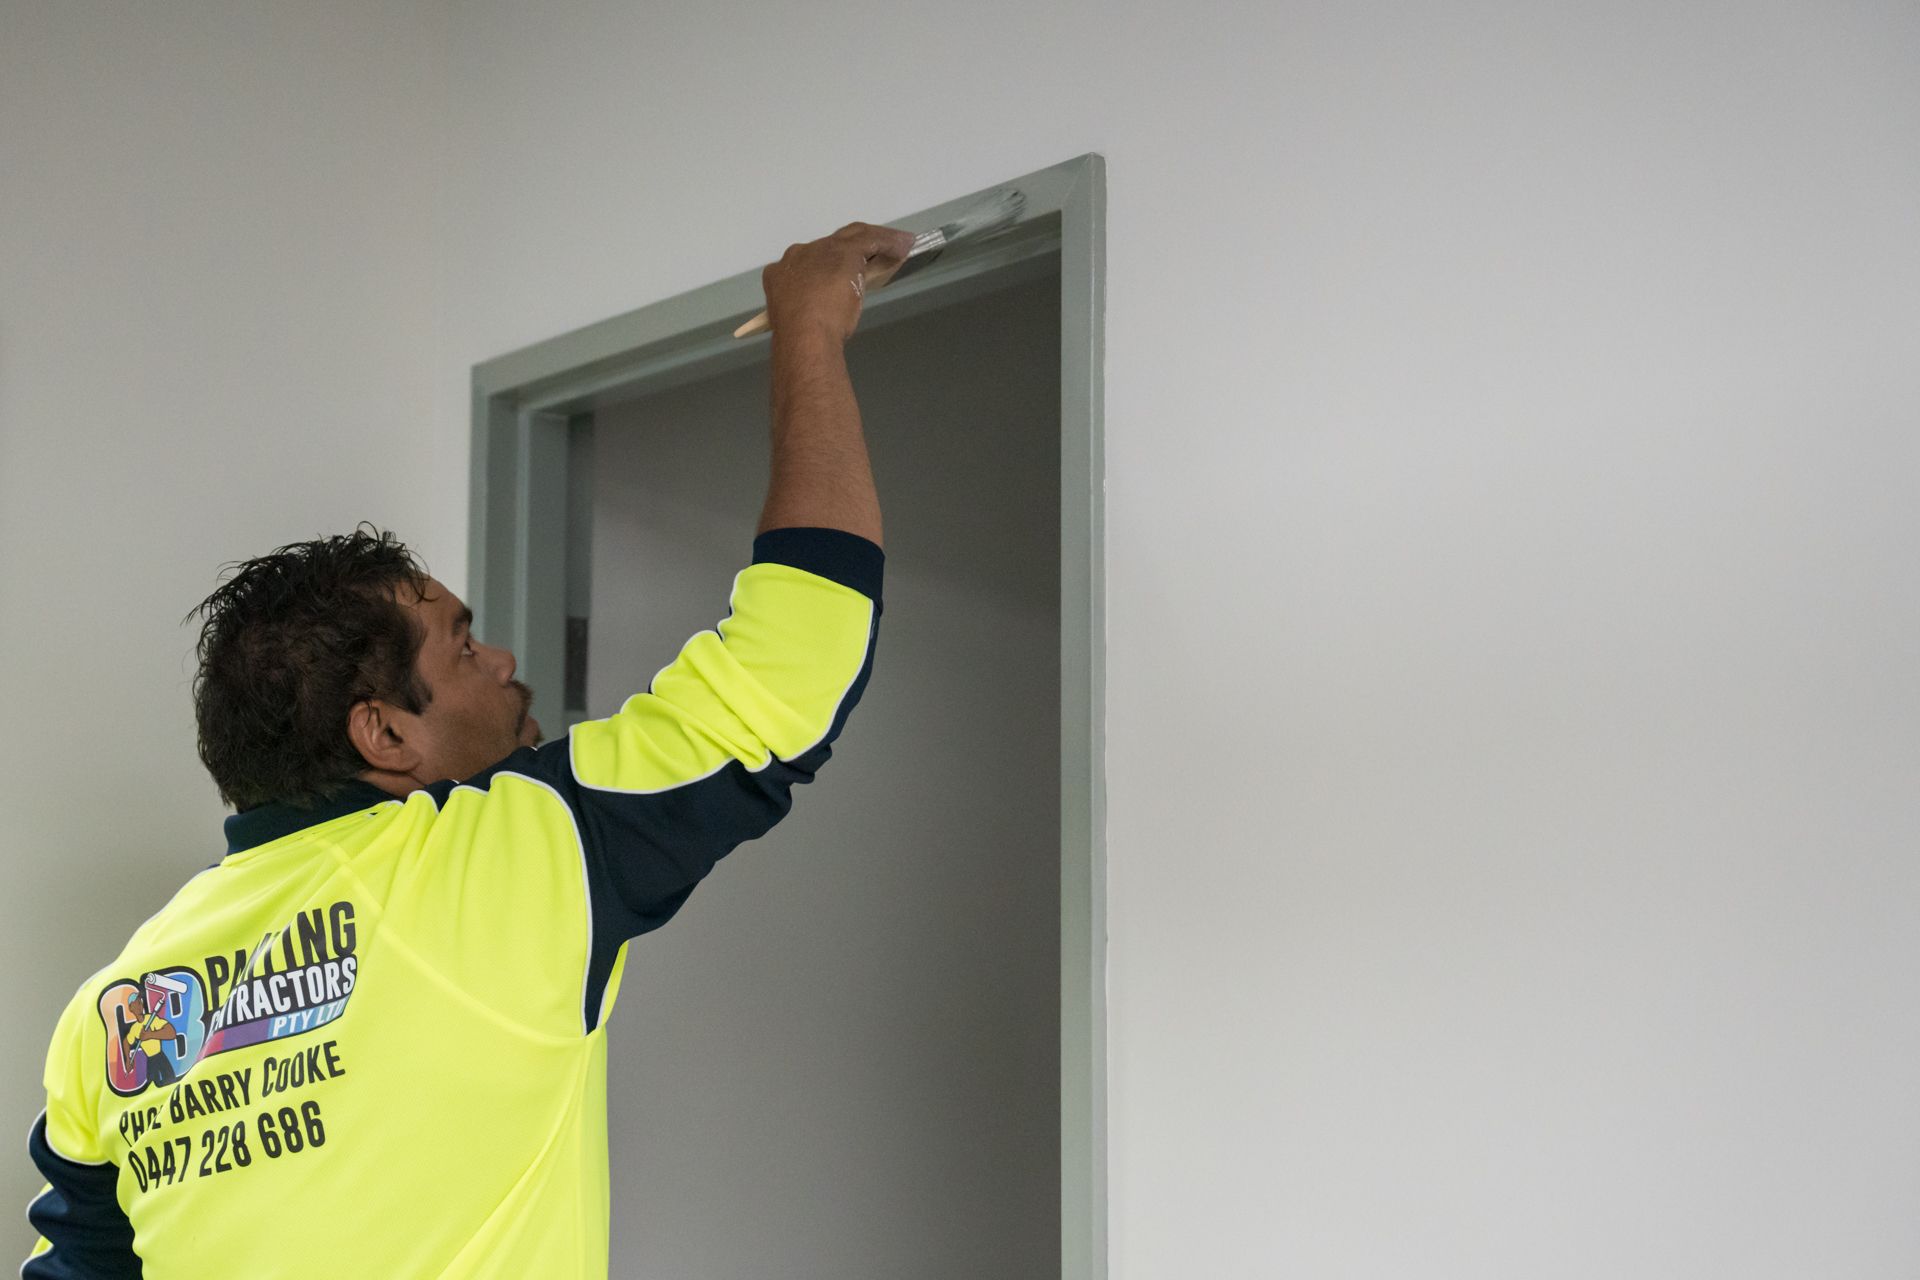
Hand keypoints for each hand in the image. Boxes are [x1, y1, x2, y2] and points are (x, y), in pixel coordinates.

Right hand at [760, 221, 917, 342]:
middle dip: (849, 251)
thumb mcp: (801, 321)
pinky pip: (871, 240)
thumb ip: (809, 310)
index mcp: (780, 273)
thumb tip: (821, 316)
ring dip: (875, 241)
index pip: (807, 265)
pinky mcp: (845, 252)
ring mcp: (821, 251)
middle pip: (829, 246)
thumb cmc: (800, 337)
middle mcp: (798, 256)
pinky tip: (903, 245)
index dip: (825, 268)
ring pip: (851, 237)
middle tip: (870, 259)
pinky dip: (888, 241)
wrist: (804, 335)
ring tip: (896, 246)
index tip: (839, 278)